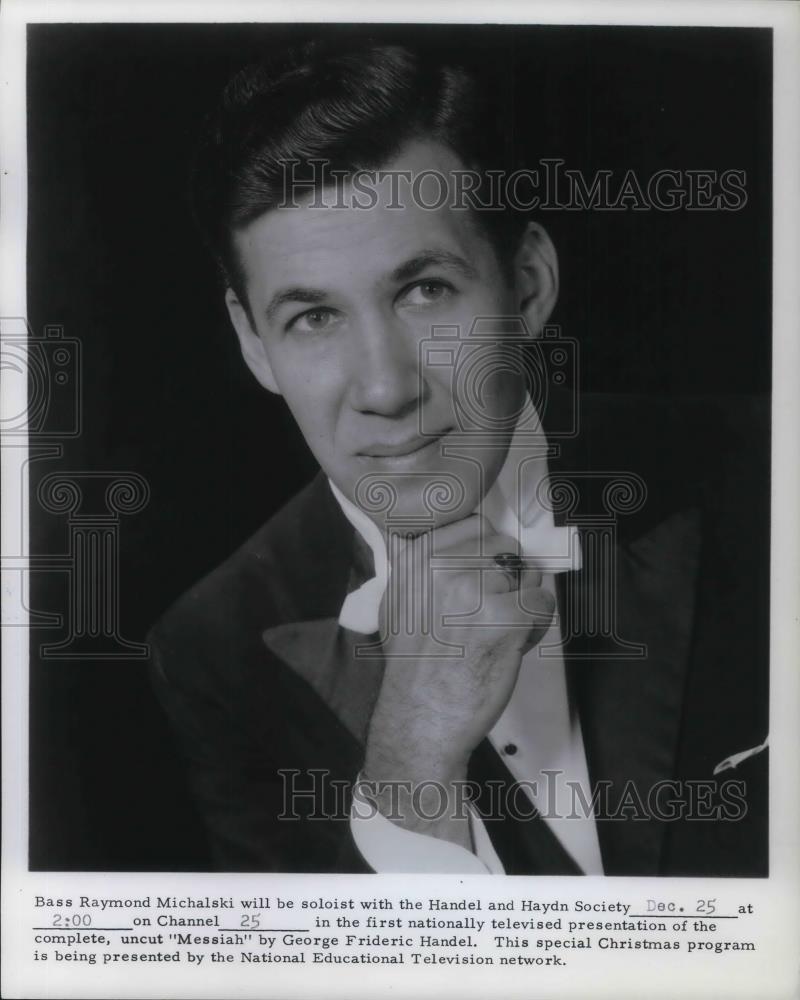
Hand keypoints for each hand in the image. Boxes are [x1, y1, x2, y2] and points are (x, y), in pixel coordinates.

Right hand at [362, 515, 554, 847]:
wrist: (421, 716)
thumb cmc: (414, 668)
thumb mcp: (396, 602)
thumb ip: (414, 564)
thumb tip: (431, 536)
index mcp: (417, 557)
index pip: (474, 524)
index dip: (484, 553)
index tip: (479, 578)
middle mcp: (443, 566)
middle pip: (503, 546)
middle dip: (506, 577)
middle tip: (488, 612)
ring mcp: (476, 590)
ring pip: (526, 573)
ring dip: (522, 600)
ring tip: (497, 631)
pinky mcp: (507, 616)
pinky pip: (543, 599)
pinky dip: (537, 624)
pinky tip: (513, 643)